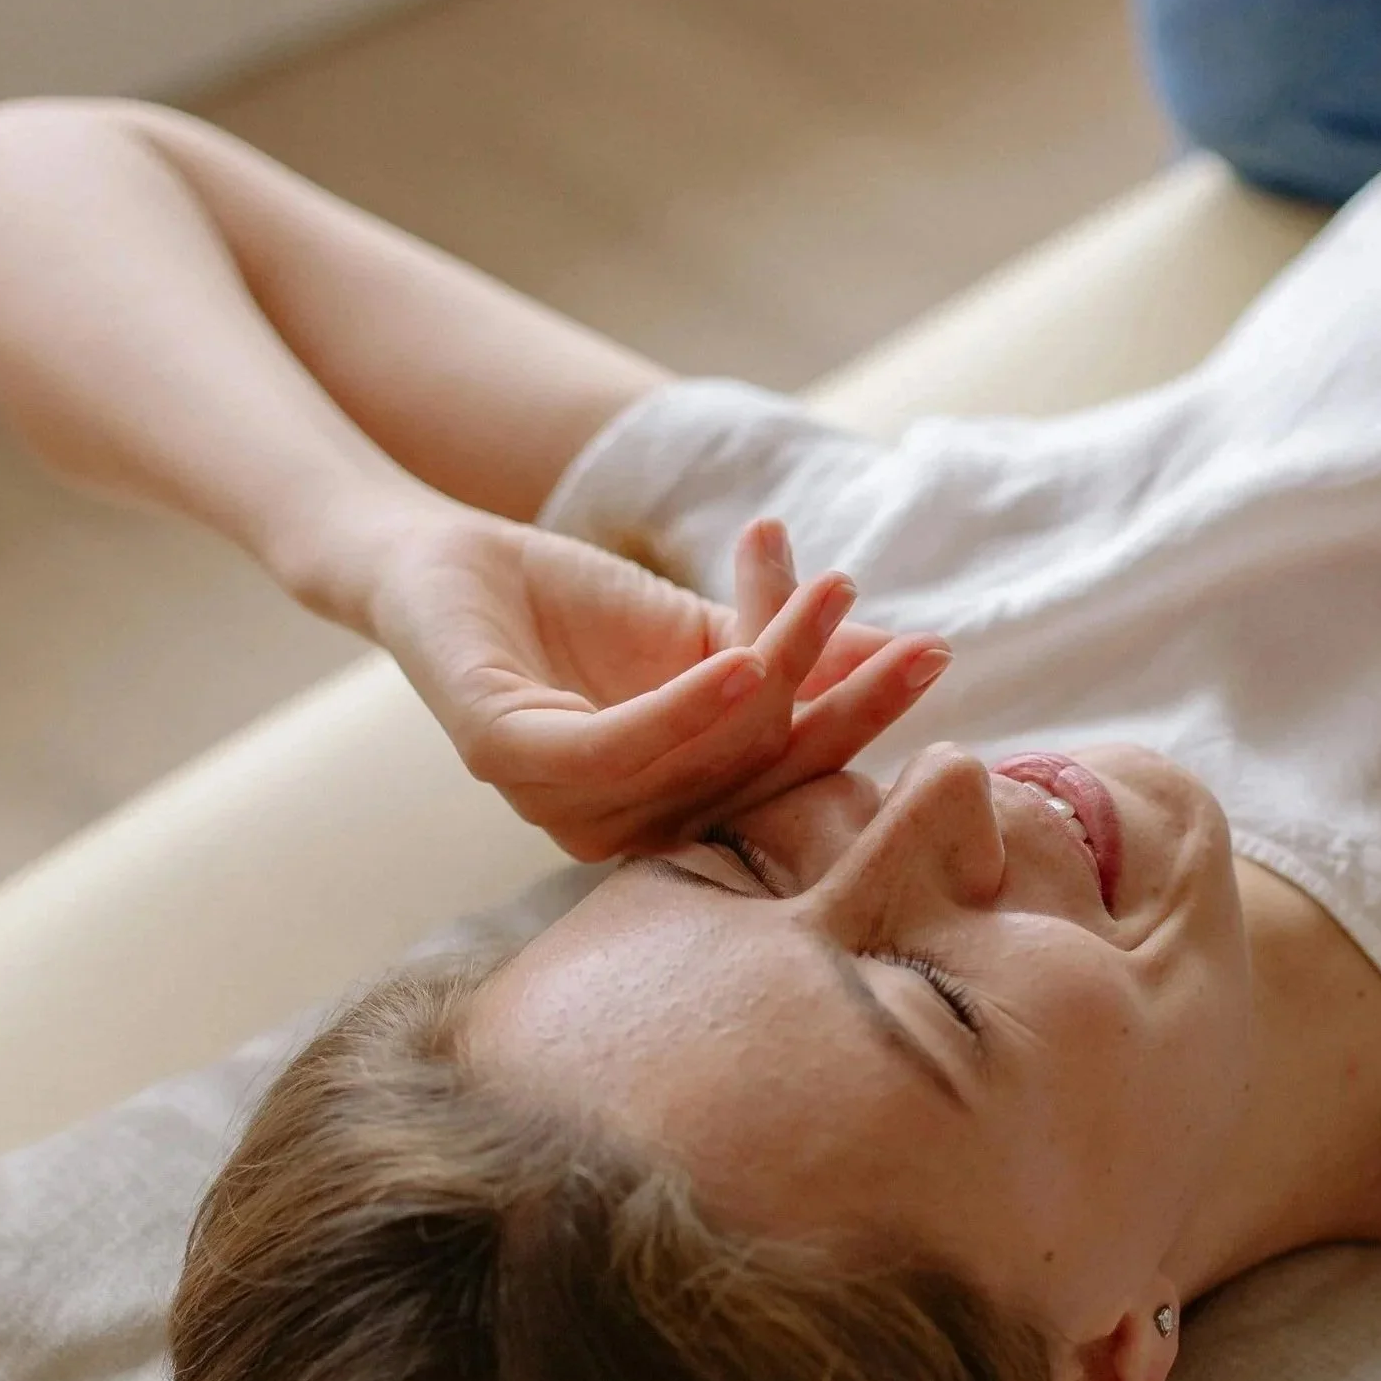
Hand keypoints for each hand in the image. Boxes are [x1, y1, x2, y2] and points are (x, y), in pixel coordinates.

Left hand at [365, 501, 949, 860]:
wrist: (447, 554)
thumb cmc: (573, 605)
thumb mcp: (705, 629)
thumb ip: (790, 654)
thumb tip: (914, 653)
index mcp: (672, 809)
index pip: (788, 777)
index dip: (862, 719)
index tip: (933, 655)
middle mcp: (622, 826)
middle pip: (761, 774)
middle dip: (843, 701)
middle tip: (916, 639)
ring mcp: (560, 803)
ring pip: (705, 756)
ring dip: (781, 670)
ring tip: (829, 591)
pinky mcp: (507, 757)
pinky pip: (617, 752)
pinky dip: (688, 710)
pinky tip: (746, 662)